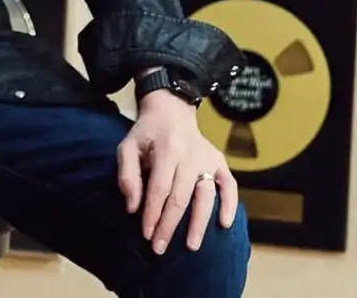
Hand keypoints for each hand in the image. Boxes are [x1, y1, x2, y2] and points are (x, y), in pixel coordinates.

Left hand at [117, 89, 236, 254]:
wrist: (171, 110)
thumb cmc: (146, 134)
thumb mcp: (127, 147)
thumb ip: (127, 175)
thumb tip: (133, 208)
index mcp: (165, 149)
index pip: (159, 188)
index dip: (152, 213)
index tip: (146, 234)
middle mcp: (189, 154)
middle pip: (181, 197)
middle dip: (170, 225)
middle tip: (160, 248)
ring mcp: (208, 158)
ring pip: (206, 196)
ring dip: (199, 223)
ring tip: (192, 246)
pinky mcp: (220, 161)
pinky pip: (230, 185)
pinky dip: (230, 205)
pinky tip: (224, 224)